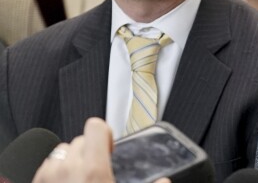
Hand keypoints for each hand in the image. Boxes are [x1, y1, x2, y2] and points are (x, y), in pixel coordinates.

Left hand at [32, 118, 169, 182]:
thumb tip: (164, 181)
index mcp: (94, 169)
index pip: (96, 127)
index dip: (106, 134)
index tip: (110, 149)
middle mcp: (67, 169)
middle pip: (79, 140)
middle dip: (90, 152)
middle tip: (99, 171)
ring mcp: (48, 178)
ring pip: (60, 154)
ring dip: (71, 162)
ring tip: (82, 180)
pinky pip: (46, 170)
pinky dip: (56, 174)